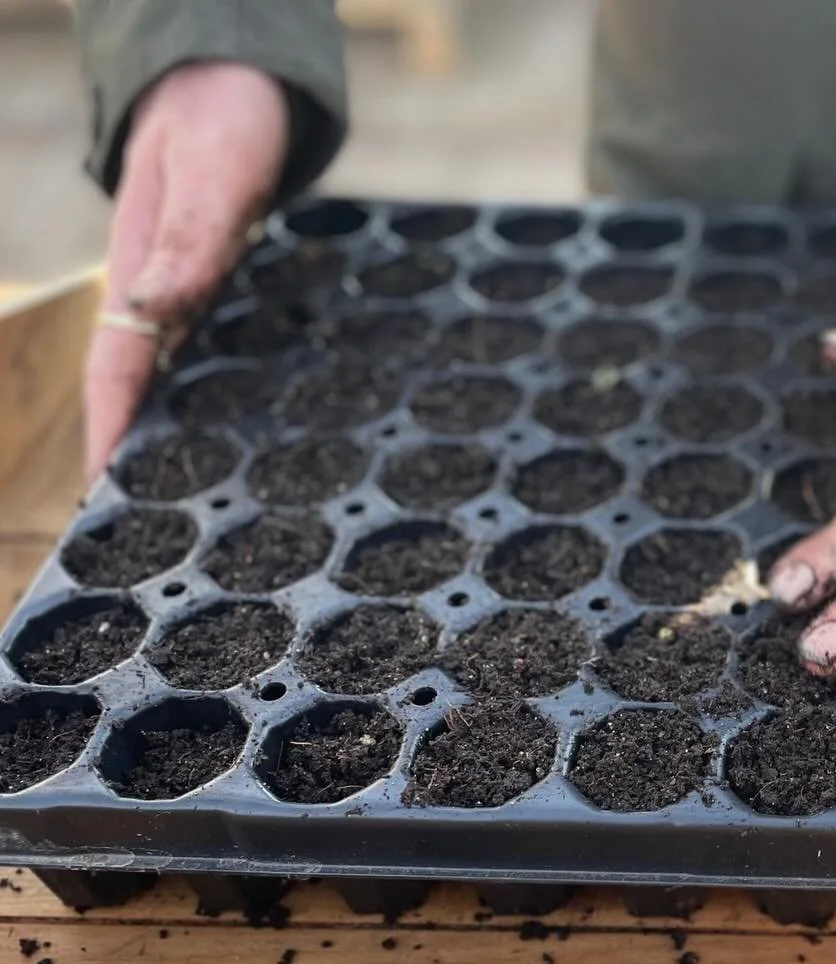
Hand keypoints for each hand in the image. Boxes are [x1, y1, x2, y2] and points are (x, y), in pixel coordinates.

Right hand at [85, 62, 288, 477]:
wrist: (234, 80)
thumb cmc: (222, 116)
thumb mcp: (212, 169)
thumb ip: (189, 238)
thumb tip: (158, 307)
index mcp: (142, 272)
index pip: (119, 367)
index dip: (113, 430)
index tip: (108, 492)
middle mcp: (158, 293)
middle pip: (139, 388)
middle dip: (141, 455)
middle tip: (152, 527)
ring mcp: (186, 294)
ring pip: (173, 380)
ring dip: (179, 437)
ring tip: (195, 504)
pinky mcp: (216, 292)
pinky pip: (209, 357)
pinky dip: (217, 401)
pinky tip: (243, 437)